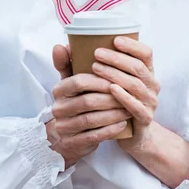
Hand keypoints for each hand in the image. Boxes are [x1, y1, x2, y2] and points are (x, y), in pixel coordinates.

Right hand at [47, 44, 131, 167]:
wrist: (68, 135)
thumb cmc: (75, 101)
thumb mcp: (70, 82)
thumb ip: (67, 63)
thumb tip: (60, 45)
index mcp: (59, 90)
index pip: (78, 81)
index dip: (99, 80)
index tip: (116, 79)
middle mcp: (59, 109)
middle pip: (88, 101)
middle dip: (110, 98)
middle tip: (128, 94)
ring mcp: (65, 128)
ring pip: (93, 119)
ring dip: (113, 113)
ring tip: (129, 108)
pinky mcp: (73, 144)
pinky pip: (95, 136)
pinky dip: (111, 129)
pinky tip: (123, 123)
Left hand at [91, 37, 159, 153]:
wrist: (130, 133)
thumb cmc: (115, 100)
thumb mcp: (106, 79)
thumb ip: (88, 63)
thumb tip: (63, 46)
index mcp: (146, 71)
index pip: (145, 53)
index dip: (132, 45)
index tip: (114, 40)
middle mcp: (152, 84)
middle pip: (138, 67)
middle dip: (116, 58)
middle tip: (97, 53)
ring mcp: (150, 101)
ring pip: (135, 84)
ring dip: (115, 74)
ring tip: (97, 68)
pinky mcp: (146, 118)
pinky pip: (136, 106)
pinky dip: (124, 96)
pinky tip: (111, 89)